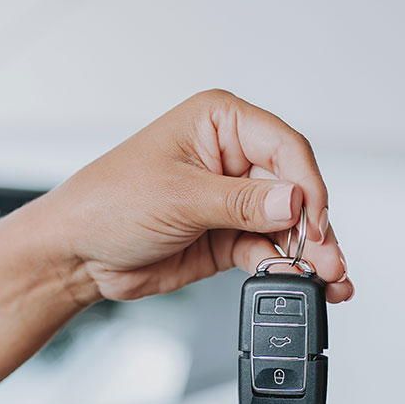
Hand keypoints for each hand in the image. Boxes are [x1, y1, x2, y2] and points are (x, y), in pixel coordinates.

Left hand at [34, 89, 352, 303]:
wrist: (75, 255)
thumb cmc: (106, 203)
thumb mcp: (178, 197)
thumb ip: (242, 202)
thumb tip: (295, 202)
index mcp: (218, 122)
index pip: (283, 145)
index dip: (306, 183)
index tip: (315, 219)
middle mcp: (231, 156)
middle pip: (294, 187)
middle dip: (316, 226)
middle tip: (328, 258)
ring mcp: (232, 199)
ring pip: (289, 224)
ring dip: (311, 253)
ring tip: (329, 279)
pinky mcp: (229, 236)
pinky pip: (270, 251)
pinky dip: (289, 268)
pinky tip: (307, 282)